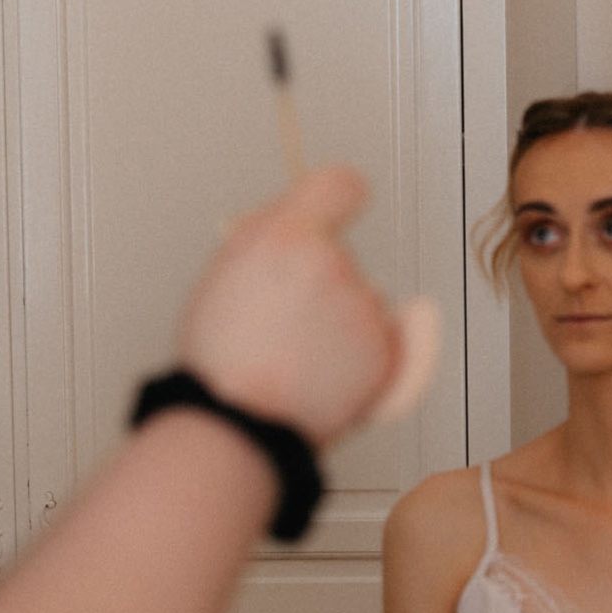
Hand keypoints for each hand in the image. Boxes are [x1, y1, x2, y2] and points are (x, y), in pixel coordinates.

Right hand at [177, 166, 403, 446]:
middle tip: (278, 322)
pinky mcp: (387, 351)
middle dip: (318, 281)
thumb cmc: (224, 358)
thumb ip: (268, 235)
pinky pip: (384, 338)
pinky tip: (325, 374)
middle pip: (340, 257)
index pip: (340, 186)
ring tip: (294, 359)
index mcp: (289, 238)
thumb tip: (306, 219)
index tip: (337, 206)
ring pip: (359, 303)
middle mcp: (336, 267)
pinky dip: (362, 354)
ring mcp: (366, 311)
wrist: (239, 426)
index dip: (336, 198)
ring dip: (337, 324)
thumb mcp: (227, 273)